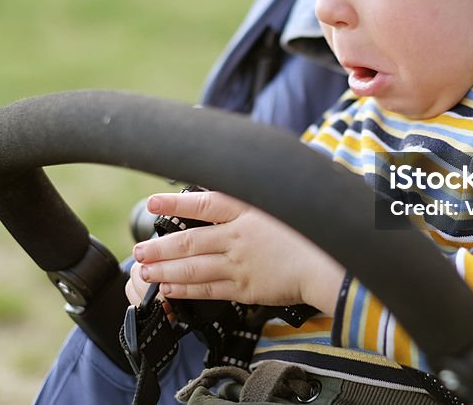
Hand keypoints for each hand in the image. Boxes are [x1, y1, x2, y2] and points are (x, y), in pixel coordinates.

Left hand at [129, 191, 344, 312]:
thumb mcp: (288, 198)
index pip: (204, 203)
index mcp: (250, 209)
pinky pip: (209, 289)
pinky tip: (170, 288)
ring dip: (165, 269)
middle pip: (190, 240)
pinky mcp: (246, 287)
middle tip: (139, 250)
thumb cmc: (318, 227)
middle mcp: (239, 236)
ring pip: (193, 267)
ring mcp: (240, 263)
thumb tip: (246, 183)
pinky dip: (186, 288)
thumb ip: (262, 194)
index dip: (175, 202)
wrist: (333, 263)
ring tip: (145, 271)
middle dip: (160, 246)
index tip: (153, 202)